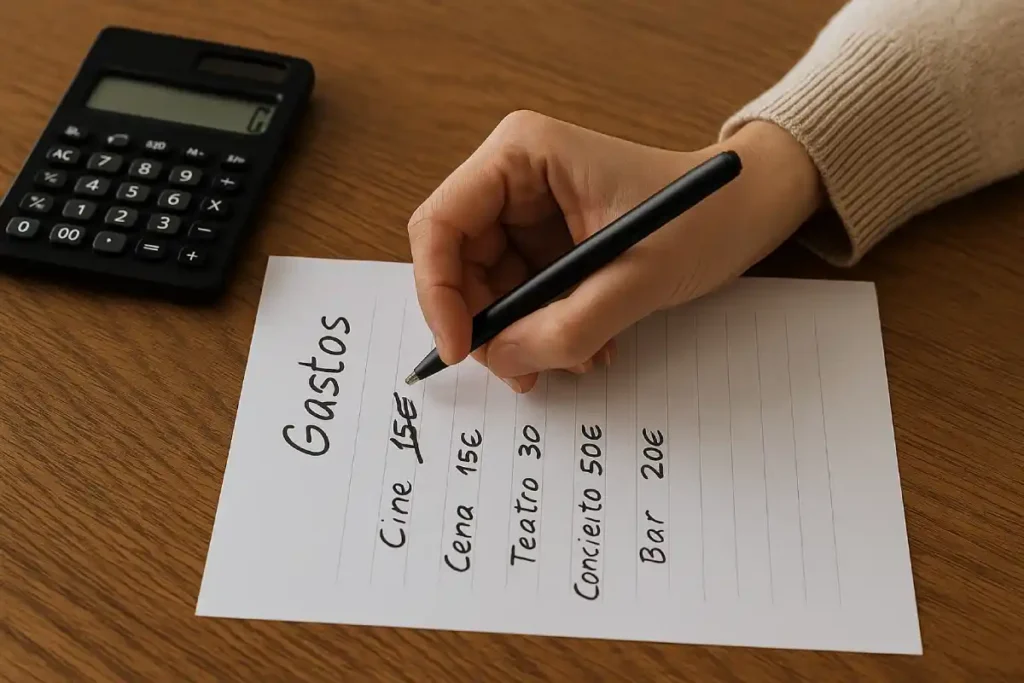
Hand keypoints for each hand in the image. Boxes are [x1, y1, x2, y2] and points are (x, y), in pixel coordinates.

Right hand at [408, 111, 822, 391]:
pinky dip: (543, 331)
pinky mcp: (547, 242)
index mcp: (522, 154)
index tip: (463, 350)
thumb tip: (502, 361)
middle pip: (457, 263)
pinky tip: (588, 346)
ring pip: (488, 289)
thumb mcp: (638, 279)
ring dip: (522, 336)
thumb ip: (567, 326)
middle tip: (524, 373)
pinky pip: (520, 298)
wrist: (752, 209)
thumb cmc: (708, 216)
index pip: (441, 224)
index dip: (439, 293)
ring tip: (577, 358)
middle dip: (487, 325)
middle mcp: (513, 177)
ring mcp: (528, 211)